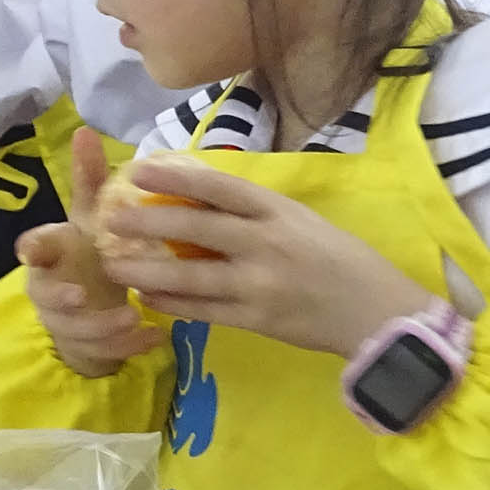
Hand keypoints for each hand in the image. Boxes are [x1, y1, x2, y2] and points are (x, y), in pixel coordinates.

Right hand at [18, 128, 162, 377]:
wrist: (94, 304)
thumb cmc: (94, 250)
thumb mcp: (94, 215)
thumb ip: (90, 179)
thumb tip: (85, 130)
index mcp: (55, 251)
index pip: (32, 247)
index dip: (31, 248)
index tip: (32, 251)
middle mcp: (52, 285)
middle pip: (44, 295)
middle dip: (61, 297)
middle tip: (84, 293)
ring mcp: (67, 320)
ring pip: (74, 329)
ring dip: (103, 326)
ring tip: (136, 318)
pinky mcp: (88, 346)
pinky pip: (104, 352)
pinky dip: (129, 347)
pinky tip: (156, 338)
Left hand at [96, 153, 440, 358]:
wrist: (378, 313)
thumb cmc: (343, 261)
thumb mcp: (305, 223)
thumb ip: (259, 214)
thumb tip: (203, 200)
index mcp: (280, 213)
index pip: (220, 187)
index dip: (176, 177)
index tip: (139, 170)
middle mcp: (267, 244)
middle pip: (195, 229)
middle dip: (148, 222)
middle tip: (111, 218)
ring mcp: (260, 284)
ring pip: (190, 276)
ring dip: (147, 271)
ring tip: (115, 266)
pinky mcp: (258, 319)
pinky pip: (204, 311)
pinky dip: (174, 304)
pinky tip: (150, 298)